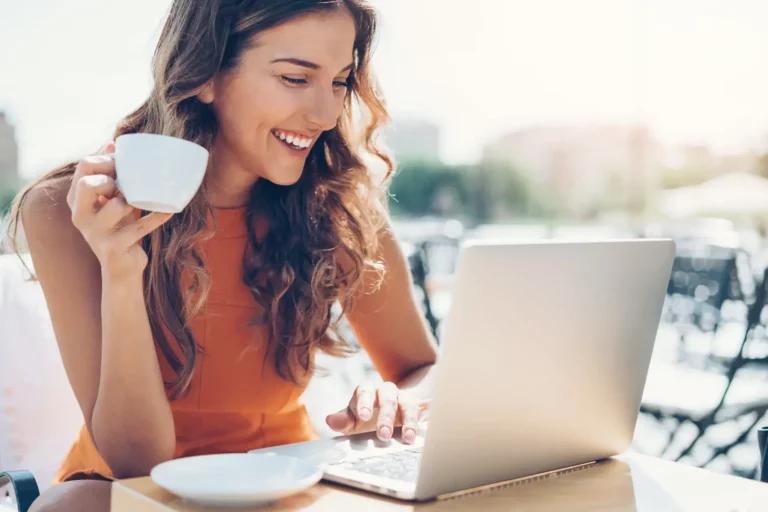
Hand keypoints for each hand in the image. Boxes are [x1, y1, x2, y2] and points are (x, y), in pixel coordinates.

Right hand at [68, 142, 172, 278]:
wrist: (121, 267)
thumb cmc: (118, 226)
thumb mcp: (109, 199)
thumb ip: (107, 175)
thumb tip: (111, 143)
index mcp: (76, 200)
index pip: (83, 167)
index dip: (104, 160)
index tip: (120, 162)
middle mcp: (80, 216)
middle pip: (88, 184)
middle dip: (110, 177)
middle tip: (124, 183)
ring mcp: (95, 233)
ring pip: (116, 205)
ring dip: (133, 201)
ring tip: (138, 203)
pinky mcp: (113, 247)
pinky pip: (139, 227)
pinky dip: (156, 217)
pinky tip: (168, 210)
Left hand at [325, 382, 428, 443]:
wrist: (389, 408)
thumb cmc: (365, 415)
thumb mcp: (353, 418)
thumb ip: (343, 420)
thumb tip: (330, 420)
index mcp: (367, 390)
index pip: (365, 391)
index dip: (365, 403)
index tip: (364, 417)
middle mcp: (386, 391)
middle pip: (387, 398)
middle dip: (386, 416)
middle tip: (383, 435)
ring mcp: (402, 399)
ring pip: (406, 405)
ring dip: (407, 421)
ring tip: (406, 439)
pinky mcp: (415, 409)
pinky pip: (419, 414)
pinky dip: (417, 425)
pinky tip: (416, 438)